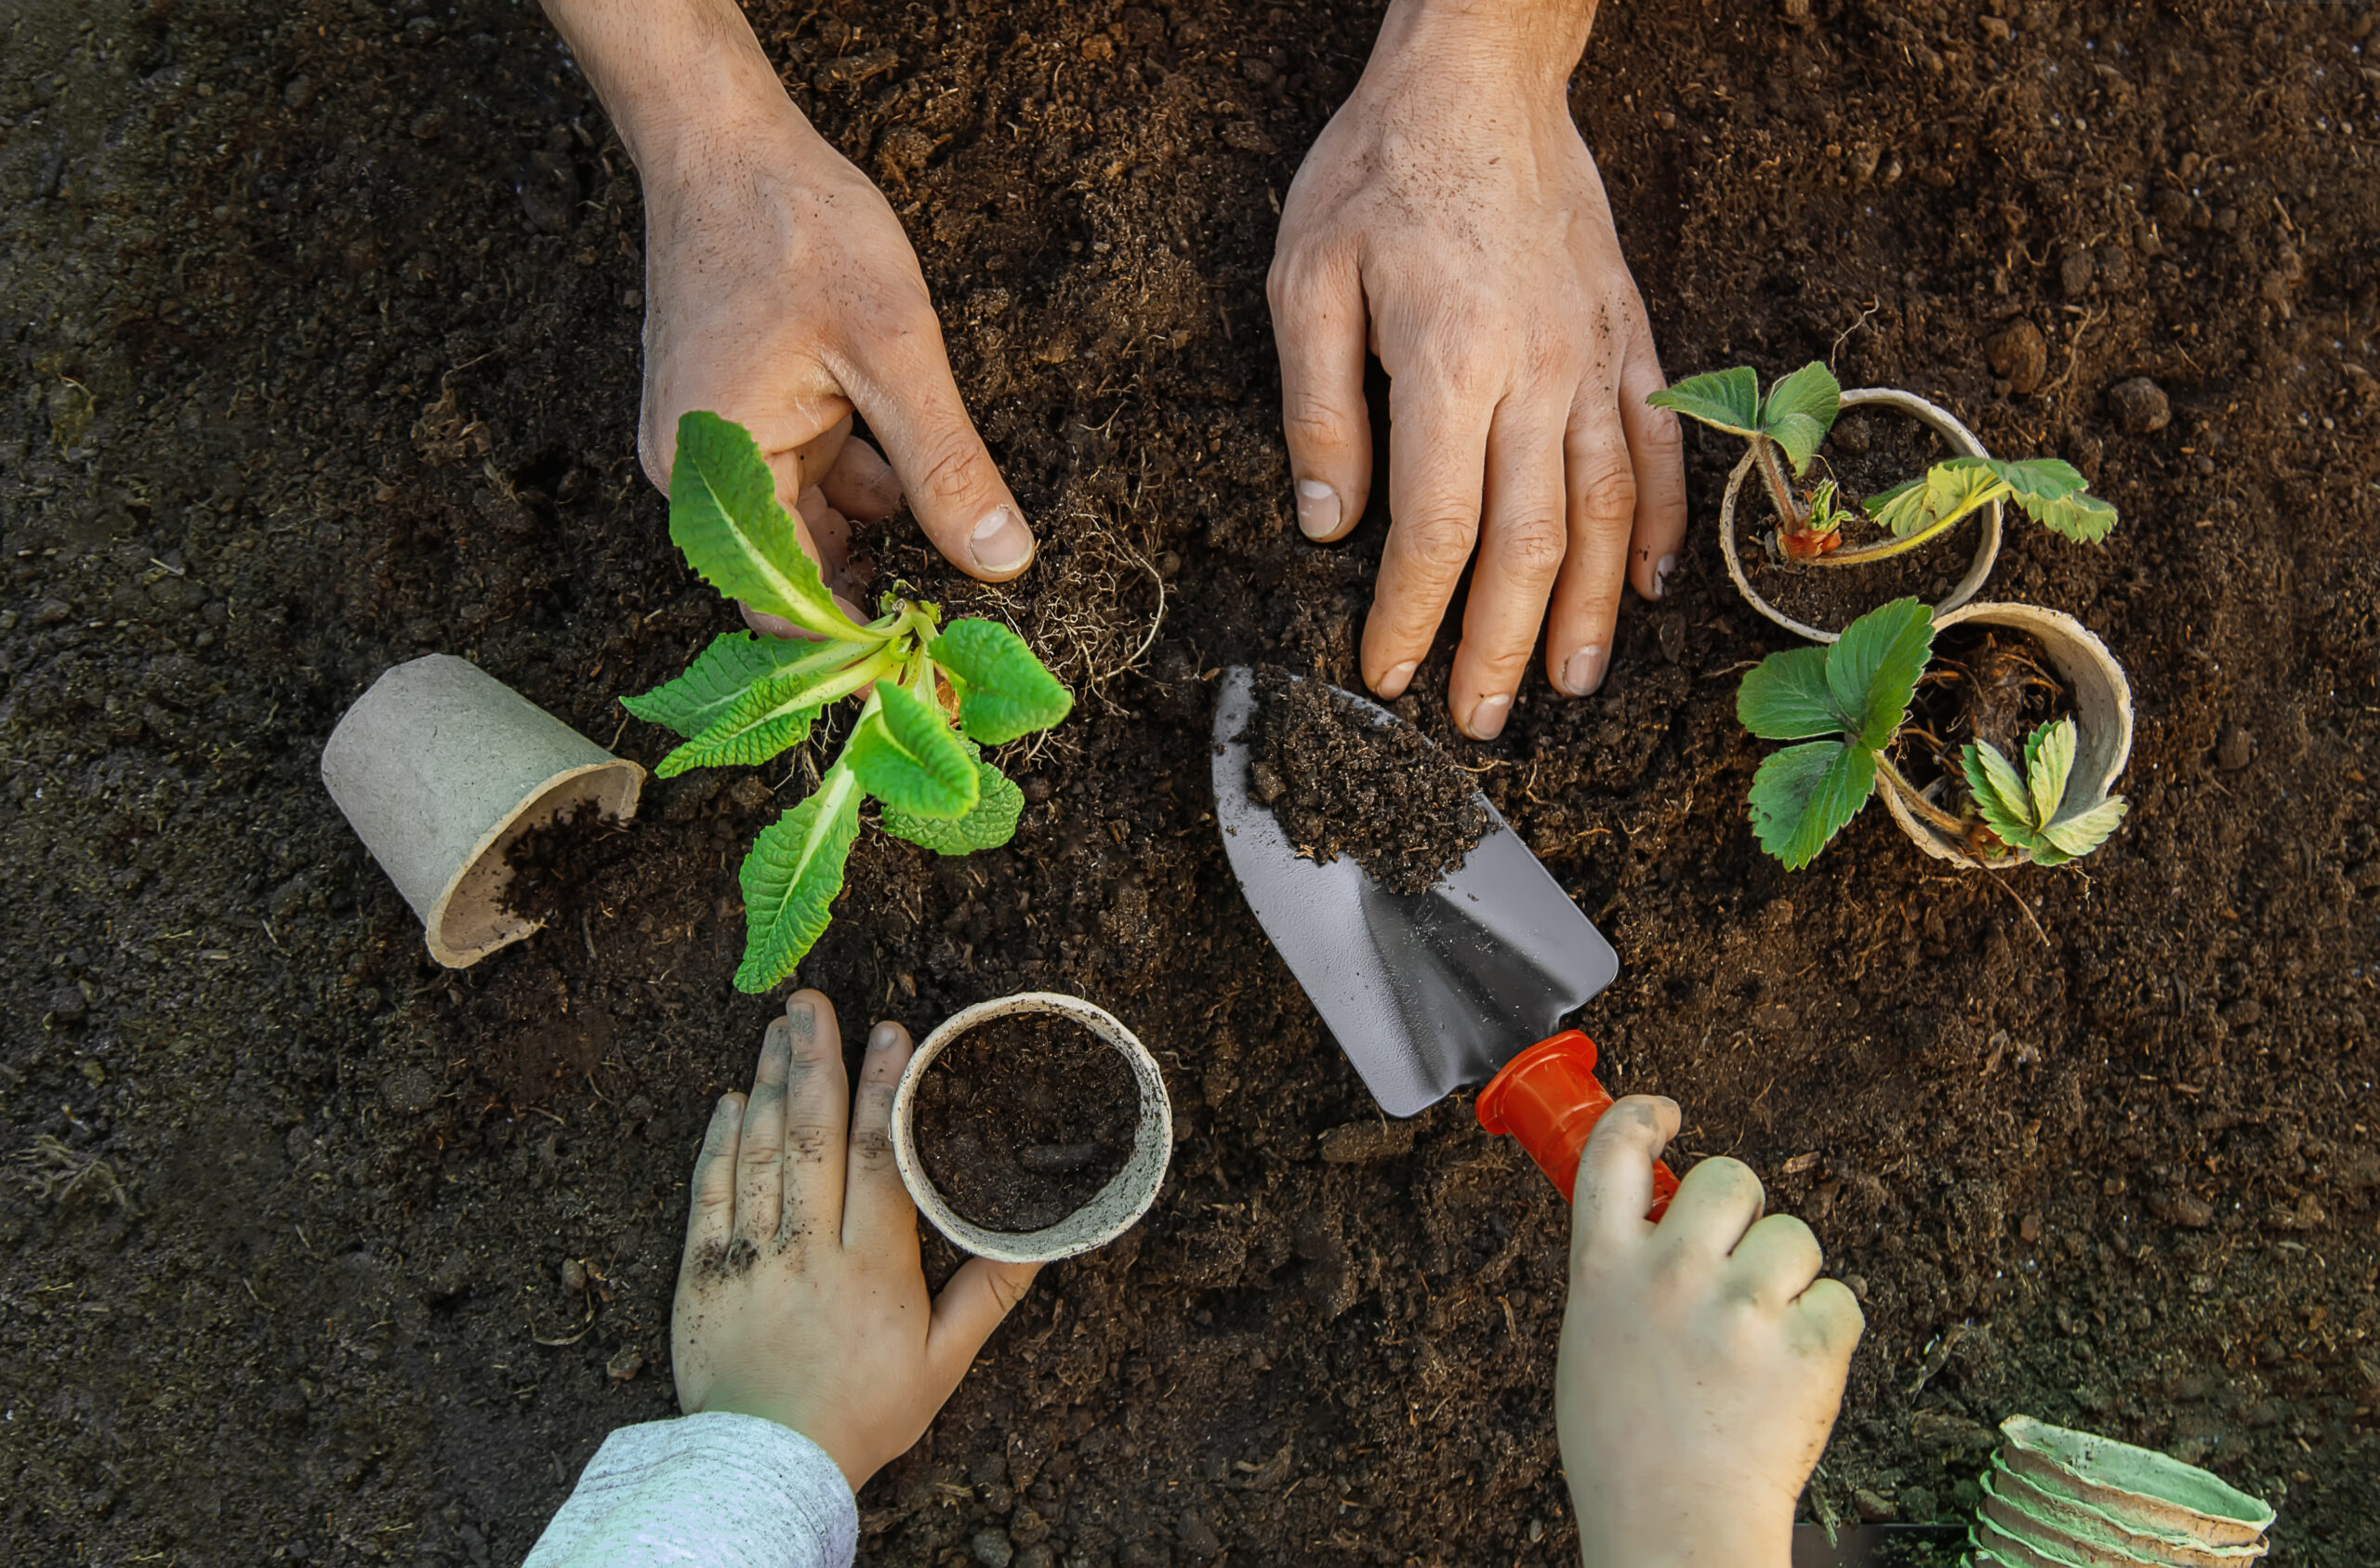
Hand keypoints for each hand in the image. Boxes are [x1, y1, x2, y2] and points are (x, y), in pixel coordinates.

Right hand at [543, 0, 1035, 634]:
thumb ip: (946, 467)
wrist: (726, 140)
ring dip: (880, 519)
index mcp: (719, 473)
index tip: (934, 660)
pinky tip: (906, 444)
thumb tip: (1002, 561)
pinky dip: (862, 472)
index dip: (861, 642)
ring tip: (947, 505)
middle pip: (799, 569)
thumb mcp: (894, 352)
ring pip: (814, 521)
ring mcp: (713, 445)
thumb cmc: (793, 229)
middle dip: (880, 582)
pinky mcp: (736, 416)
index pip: (788, 605)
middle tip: (968, 599)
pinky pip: (807, 475)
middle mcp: (700, 475)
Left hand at [671, 991, 1040, 1488]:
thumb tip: (1038, 1240)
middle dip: (816, 1061)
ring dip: (767, 1085)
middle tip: (814, 1002)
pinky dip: (717, 1143)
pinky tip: (729, 1101)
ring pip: (759, 1154)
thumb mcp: (942, 1363)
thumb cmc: (862, 1414)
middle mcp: (808, 1252)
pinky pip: (708, 1195)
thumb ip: (987, 1294)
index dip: (885, 1089)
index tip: (891, 1032)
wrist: (767, 1467)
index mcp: (871, 1268)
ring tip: (776, 1029)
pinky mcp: (703, 1275)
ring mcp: (750, 1260)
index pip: (879, 1159)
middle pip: (812, 1138)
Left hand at [1267, 0, 1685, 735]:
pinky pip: (1660, 446)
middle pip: (1529, 543)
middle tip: (1480, 719)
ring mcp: (1597, 356)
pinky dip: (1662, 523)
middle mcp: (1537, 373)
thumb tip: (1328, 529)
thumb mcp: (1305, 279)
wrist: (1480, 77)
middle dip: (1501, 645)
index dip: (1410, 615)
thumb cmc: (1379, 172)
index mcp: (1449, 363)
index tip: (1384, 675)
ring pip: (1605, 511)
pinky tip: (1647, 585)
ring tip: (1569, 683)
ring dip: (1588, 609)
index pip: (1435, 530)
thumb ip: (1319, 412)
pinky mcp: (1632, 335)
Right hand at [1557, 1098, 1863, 1567]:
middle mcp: (1671, 1273)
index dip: (1645, 1116)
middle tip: (1738, 1259)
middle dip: (1744, 1210)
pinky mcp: (1807, 1345)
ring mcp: (1741, 1307)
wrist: (1676, 1535)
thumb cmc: (1627, 1453)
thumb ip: (1621, 1275)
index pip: (1614, 1150)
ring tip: (1762, 1340)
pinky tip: (1791, 1377)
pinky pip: (1841, 1299)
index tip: (1669, 1116)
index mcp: (1603, 1269)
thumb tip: (1658, 1228)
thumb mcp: (1591, 1342)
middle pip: (1729, 1177)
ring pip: (1795, 1236)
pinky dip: (1828, 1333)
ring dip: (1790, 1277)